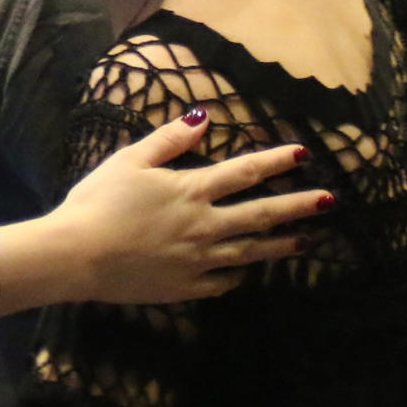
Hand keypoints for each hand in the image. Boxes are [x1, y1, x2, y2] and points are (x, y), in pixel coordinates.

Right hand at [0, 108, 327, 312]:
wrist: (76, 255)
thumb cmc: (97, 203)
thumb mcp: (128, 161)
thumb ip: (168, 140)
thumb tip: (202, 118)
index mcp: (191, 191)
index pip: (245, 172)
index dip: (276, 160)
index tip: (304, 153)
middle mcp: (204, 226)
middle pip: (261, 214)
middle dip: (298, 206)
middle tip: (330, 202)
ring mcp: (198, 261)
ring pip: (251, 251)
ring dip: (282, 244)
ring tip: (308, 241)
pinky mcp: (186, 287)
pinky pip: (224, 282)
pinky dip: (240, 275)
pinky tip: (249, 271)